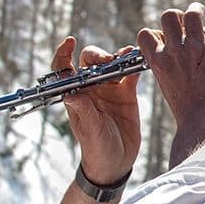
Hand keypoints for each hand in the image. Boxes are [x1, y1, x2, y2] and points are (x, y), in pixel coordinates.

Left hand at [56, 37, 141, 186]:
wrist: (116, 162)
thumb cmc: (96, 149)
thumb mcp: (90, 130)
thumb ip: (84, 111)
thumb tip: (71, 94)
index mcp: (77, 95)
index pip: (64, 69)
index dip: (63, 53)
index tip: (70, 41)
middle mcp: (91, 89)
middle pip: (90, 62)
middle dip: (98, 55)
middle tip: (108, 60)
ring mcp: (110, 90)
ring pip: (112, 64)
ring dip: (119, 56)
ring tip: (128, 54)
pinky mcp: (127, 94)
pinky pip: (130, 74)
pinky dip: (135, 65)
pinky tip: (141, 61)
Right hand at [138, 0, 204, 165]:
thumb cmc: (188, 112)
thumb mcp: (168, 89)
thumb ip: (166, 69)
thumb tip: (164, 59)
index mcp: (158, 63)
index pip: (146, 35)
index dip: (155, 32)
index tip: (165, 38)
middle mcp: (174, 52)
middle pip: (168, 17)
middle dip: (176, 16)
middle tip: (188, 21)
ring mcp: (196, 49)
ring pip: (190, 15)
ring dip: (196, 10)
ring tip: (202, 14)